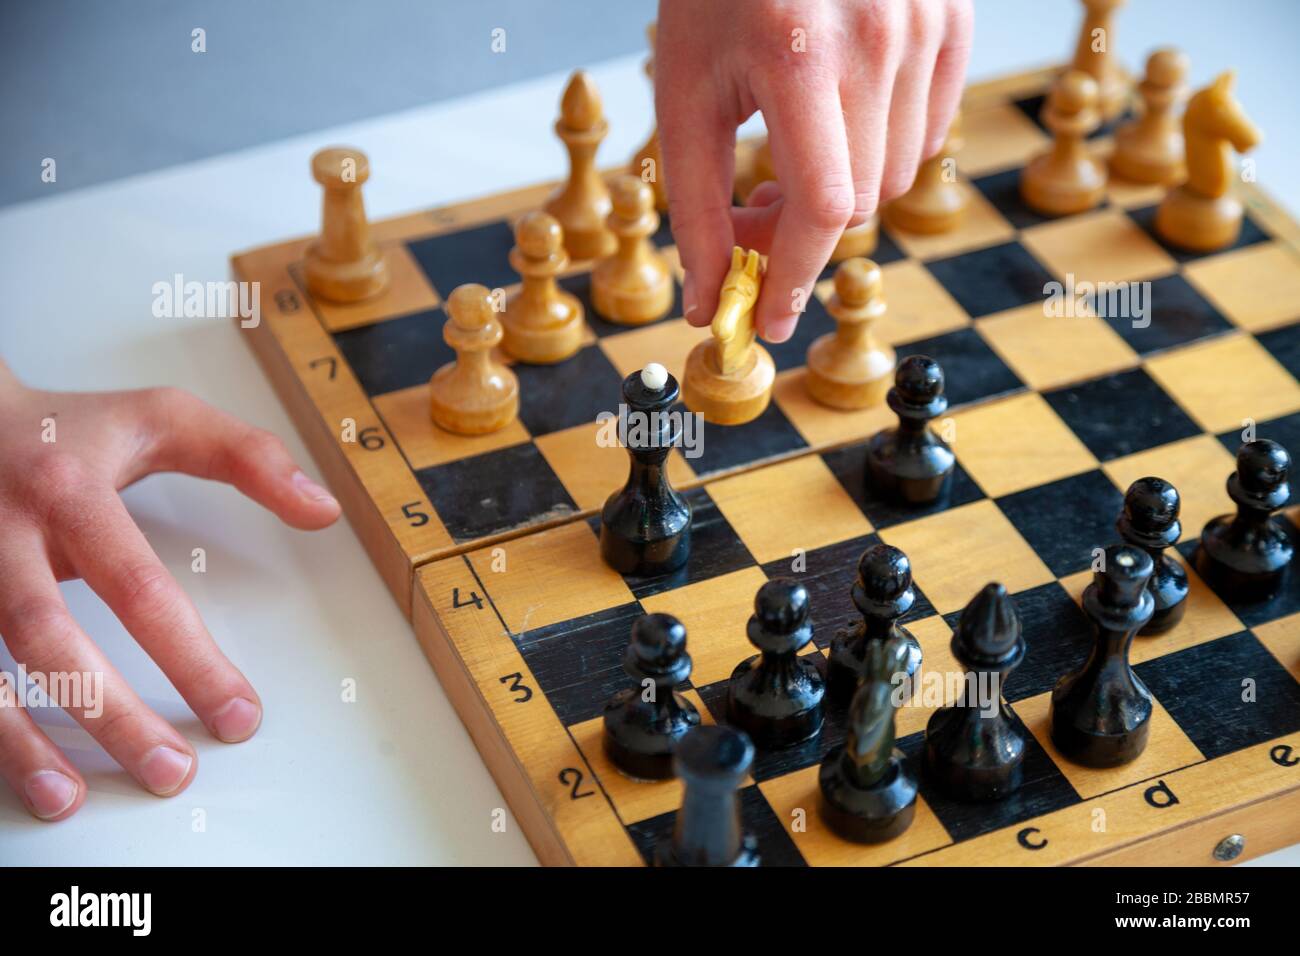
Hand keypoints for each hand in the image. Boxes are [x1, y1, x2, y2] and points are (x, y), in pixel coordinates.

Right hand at [0, 363, 339, 819]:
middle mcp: (2, 536)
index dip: (191, 657)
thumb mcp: (164, 417)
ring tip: (72, 799)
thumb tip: (324, 510)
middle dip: (111, 712)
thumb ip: (248, 458)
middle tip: (172, 770)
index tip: (241, 713)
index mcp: (71, 491)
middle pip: (49, 636)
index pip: (138, 587)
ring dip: (24, 742)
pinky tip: (22, 774)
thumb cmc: (75, 427)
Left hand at [656, 0, 972, 340]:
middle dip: (800, 232)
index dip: (791, 276)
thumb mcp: (686, 90)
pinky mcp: (954, 20)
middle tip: (751, 214)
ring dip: (841, 192)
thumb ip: (695, 205)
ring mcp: (927, 25)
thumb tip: (707, 304)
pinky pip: (929, 130)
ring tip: (788, 154)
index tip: (763, 320)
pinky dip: (880, 149)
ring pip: (898, 175)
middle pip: (860, 202)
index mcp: (799, 52)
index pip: (822, 205)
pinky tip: (836, 117)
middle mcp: (880, 37)